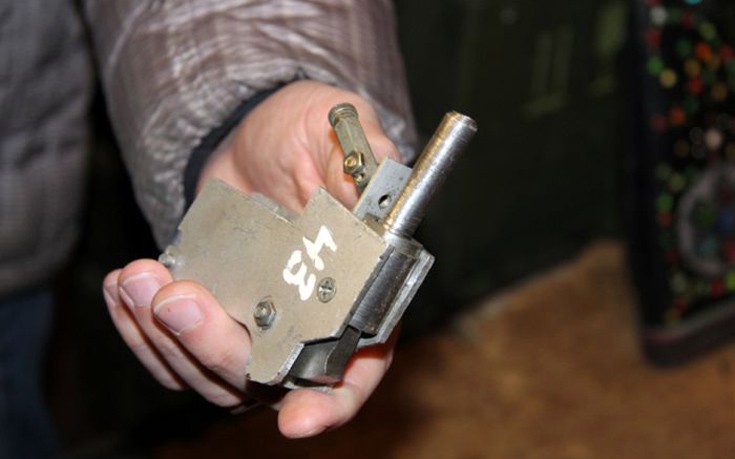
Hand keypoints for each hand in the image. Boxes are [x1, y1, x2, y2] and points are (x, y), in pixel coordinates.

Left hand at [102, 80, 400, 437]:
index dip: (331, 404)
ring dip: (167, 339)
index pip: (355, 372)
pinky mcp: (208, 320)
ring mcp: (253, 330)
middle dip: (216, 348)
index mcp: (355, 297)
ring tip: (136, 278)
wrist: (251, 134)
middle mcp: (306, 327)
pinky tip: (121, 288)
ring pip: (210, 375)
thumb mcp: (336, 132)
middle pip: (267, 378)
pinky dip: (139, 332)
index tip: (298, 419)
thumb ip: (358, 162)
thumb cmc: (306, 134)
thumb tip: (368, 194)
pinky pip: (169, 354)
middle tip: (177, 301)